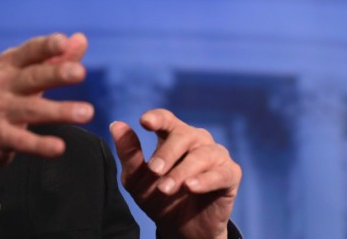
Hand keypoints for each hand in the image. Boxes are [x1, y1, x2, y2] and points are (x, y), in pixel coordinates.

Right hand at [0, 33, 93, 198]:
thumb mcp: (21, 76)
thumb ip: (53, 60)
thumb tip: (81, 39)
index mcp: (9, 65)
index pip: (29, 52)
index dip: (46, 46)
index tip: (63, 42)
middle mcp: (1, 84)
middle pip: (32, 77)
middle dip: (55, 73)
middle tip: (80, 72)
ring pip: (32, 110)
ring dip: (59, 111)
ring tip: (87, 112)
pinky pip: (22, 141)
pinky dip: (40, 145)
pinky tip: (59, 147)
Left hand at [110, 109, 240, 238]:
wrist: (180, 229)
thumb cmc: (157, 197)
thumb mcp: (136, 179)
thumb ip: (129, 153)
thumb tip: (116, 125)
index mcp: (172, 136)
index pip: (166, 119)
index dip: (157, 118)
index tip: (145, 122)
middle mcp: (196, 140)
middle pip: (183, 135)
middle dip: (167, 154)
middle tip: (153, 171)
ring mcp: (215, 155)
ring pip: (201, 155)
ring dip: (181, 172)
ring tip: (166, 188)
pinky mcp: (230, 174)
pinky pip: (221, 173)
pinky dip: (205, 180)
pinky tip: (191, 187)